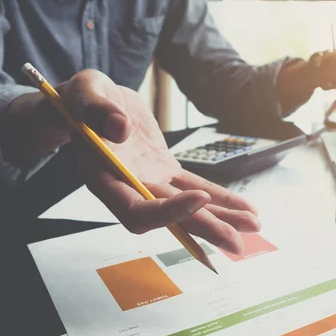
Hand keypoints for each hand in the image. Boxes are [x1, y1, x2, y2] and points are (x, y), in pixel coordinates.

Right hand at [59, 70, 259, 253]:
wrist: (94, 101)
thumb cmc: (82, 98)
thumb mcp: (83, 92)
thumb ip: (94, 109)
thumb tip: (119, 128)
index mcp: (104, 179)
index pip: (136, 211)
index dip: (168, 211)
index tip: (199, 196)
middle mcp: (129, 188)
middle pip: (170, 218)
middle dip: (205, 229)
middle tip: (237, 243)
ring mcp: (150, 182)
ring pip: (188, 207)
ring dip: (221, 218)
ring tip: (253, 225)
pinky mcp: (165, 171)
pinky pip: (195, 186)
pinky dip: (220, 197)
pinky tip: (245, 207)